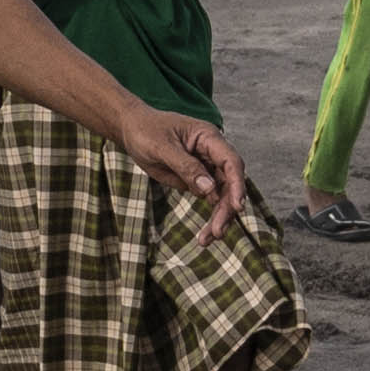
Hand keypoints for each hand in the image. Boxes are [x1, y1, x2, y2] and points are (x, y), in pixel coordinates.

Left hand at [106, 105, 251, 224]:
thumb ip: (186, 167)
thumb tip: (209, 189)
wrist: (132, 130)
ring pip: (222, 195)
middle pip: (230, 183)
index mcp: (208, 137)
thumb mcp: (162, 148)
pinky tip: (205, 236)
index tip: (237, 207)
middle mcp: (213, 153)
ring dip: (219, 218)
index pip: (231, 162)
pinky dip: (210, 217)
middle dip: (226, 208)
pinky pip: (210, 200)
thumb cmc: (146, 131)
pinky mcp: (198, 180)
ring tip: (207, 240)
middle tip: (217, 231)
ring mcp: (207, 168)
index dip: (237, 184)